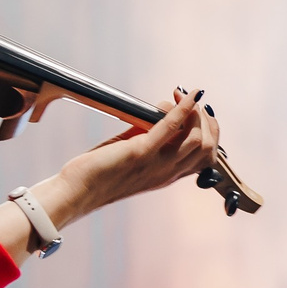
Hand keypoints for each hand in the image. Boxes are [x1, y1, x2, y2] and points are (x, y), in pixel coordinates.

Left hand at [52, 90, 222, 217]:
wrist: (77, 192)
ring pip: (198, 140)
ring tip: (183, 97)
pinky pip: (171, 128)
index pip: (206, 156)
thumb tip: (162, 109)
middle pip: (208, 147)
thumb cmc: (99, 172)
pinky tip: (184, 95)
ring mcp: (157, 164)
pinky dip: (183, 108)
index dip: (209, 131)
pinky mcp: (141, 153)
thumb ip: (148, 133)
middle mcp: (168, 172)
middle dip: (208, 120)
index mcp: (168, 174)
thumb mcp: (132, 152)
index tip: (196, 112)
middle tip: (193, 103)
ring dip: (196, 113)